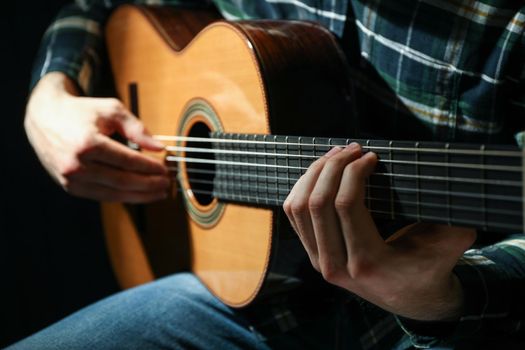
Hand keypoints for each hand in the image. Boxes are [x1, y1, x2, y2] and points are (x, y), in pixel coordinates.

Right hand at [25, 72, 169, 202]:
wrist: (44, 117)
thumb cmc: (82, 111)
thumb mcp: (111, 110)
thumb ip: (137, 128)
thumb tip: (159, 147)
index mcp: (88, 143)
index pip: (128, 161)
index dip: (150, 167)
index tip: (165, 169)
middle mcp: (77, 164)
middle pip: (122, 181)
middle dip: (148, 185)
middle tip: (166, 184)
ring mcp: (71, 179)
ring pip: (113, 193)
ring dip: (139, 196)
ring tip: (158, 193)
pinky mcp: (69, 186)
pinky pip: (101, 196)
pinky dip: (121, 196)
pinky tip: (138, 193)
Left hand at [283, 144, 476, 320]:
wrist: (412, 300)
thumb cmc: (431, 269)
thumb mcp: (449, 247)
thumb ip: (452, 220)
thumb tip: (448, 183)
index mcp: (368, 262)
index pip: (346, 205)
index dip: (354, 172)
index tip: (371, 156)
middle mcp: (336, 265)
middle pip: (317, 203)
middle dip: (333, 166)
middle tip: (352, 148)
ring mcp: (319, 262)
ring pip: (299, 208)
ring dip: (314, 174)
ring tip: (336, 155)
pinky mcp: (313, 255)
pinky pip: (294, 216)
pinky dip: (302, 188)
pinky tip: (321, 172)